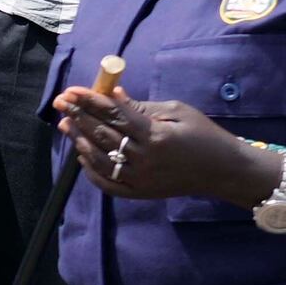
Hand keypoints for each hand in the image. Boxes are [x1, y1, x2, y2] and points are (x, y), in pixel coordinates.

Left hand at [51, 75, 271, 208]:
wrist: (224, 171)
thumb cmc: (204, 135)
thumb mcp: (178, 112)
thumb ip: (141, 106)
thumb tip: (112, 94)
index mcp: (156, 135)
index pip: (114, 115)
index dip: (90, 101)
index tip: (71, 90)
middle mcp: (144, 159)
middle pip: (102, 135)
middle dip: (78, 116)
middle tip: (61, 102)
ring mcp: (140, 179)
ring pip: (100, 160)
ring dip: (80, 141)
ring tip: (66, 124)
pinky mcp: (140, 193)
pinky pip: (108, 184)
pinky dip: (92, 170)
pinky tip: (82, 154)